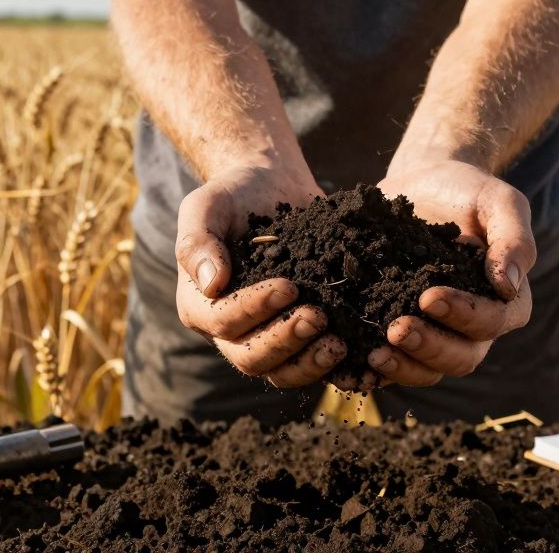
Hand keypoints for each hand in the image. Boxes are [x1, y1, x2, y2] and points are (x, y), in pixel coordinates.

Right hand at [174, 162, 347, 386]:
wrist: (273, 187)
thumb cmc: (234, 195)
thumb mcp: (206, 205)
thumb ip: (196, 241)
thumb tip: (211, 284)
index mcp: (200, 306)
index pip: (222, 321)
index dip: (255, 309)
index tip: (289, 286)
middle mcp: (229, 333)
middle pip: (251, 358)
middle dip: (286, 340)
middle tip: (318, 315)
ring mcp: (266, 338)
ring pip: (282, 372)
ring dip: (310, 363)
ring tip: (340, 342)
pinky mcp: (300, 337)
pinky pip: (313, 365)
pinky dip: (336, 369)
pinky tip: (362, 360)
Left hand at [370, 159, 534, 385]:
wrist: (424, 183)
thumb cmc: (467, 191)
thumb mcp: (498, 201)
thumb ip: (513, 238)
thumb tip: (507, 286)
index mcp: (505, 301)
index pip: (492, 322)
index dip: (463, 315)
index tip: (429, 296)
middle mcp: (473, 327)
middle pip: (461, 358)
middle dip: (429, 347)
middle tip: (395, 328)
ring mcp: (437, 333)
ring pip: (427, 369)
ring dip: (403, 366)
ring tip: (374, 351)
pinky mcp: (401, 333)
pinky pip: (393, 365)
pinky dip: (375, 370)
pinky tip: (352, 359)